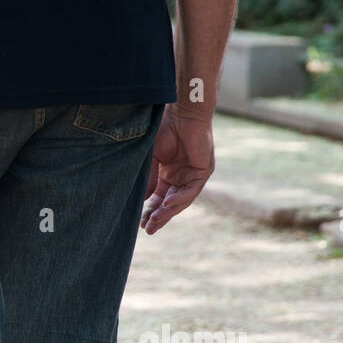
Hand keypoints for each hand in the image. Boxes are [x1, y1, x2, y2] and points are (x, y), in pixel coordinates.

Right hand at [141, 106, 214, 234]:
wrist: (181, 112)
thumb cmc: (163, 129)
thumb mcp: (150, 158)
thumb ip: (147, 179)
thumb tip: (138, 201)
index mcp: (167, 173)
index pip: (158, 197)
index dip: (149, 210)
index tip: (139, 223)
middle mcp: (181, 176)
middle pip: (169, 202)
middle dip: (158, 216)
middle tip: (148, 230)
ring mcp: (193, 174)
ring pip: (181, 199)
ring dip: (168, 211)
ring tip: (155, 221)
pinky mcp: (204, 170)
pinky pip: (192, 190)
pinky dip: (180, 198)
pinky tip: (168, 203)